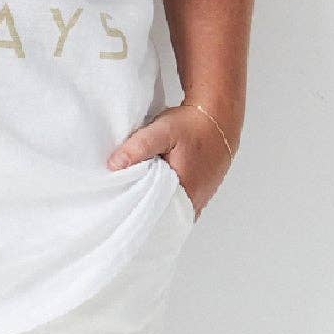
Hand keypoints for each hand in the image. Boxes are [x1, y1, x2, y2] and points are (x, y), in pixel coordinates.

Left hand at [105, 101, 230, 218]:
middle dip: (144, 211)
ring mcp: (200, 198)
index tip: (119, 207)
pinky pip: (180, 204)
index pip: (154, 217)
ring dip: (156, 205)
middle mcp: (194, 201)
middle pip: (163, 216)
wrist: (219, 117)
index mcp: (184, 192)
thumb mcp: (162, 131)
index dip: (135, 214)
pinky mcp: (202, 192)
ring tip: (137, 197)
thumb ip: (139, 147)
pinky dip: (168, 200)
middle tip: (124, 202)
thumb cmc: (192, 125)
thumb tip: (114, 165)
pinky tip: (156, 191)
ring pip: (172, 211)